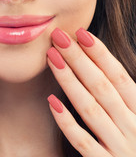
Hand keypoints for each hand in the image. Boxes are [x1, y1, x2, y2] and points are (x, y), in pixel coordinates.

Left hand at [47, 28, 135, 156]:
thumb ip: (126, 97)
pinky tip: (52, 101)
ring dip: (69, 80)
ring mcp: (119, 147)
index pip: (118, 76)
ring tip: (52, 57)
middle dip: (78, 58)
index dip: (100, 53)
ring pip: (90, 108)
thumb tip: (106, 68)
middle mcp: (133, 127)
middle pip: (101, 86)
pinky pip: (83, 142)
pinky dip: (67, 122)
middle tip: (59, 37)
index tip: (81, 33)